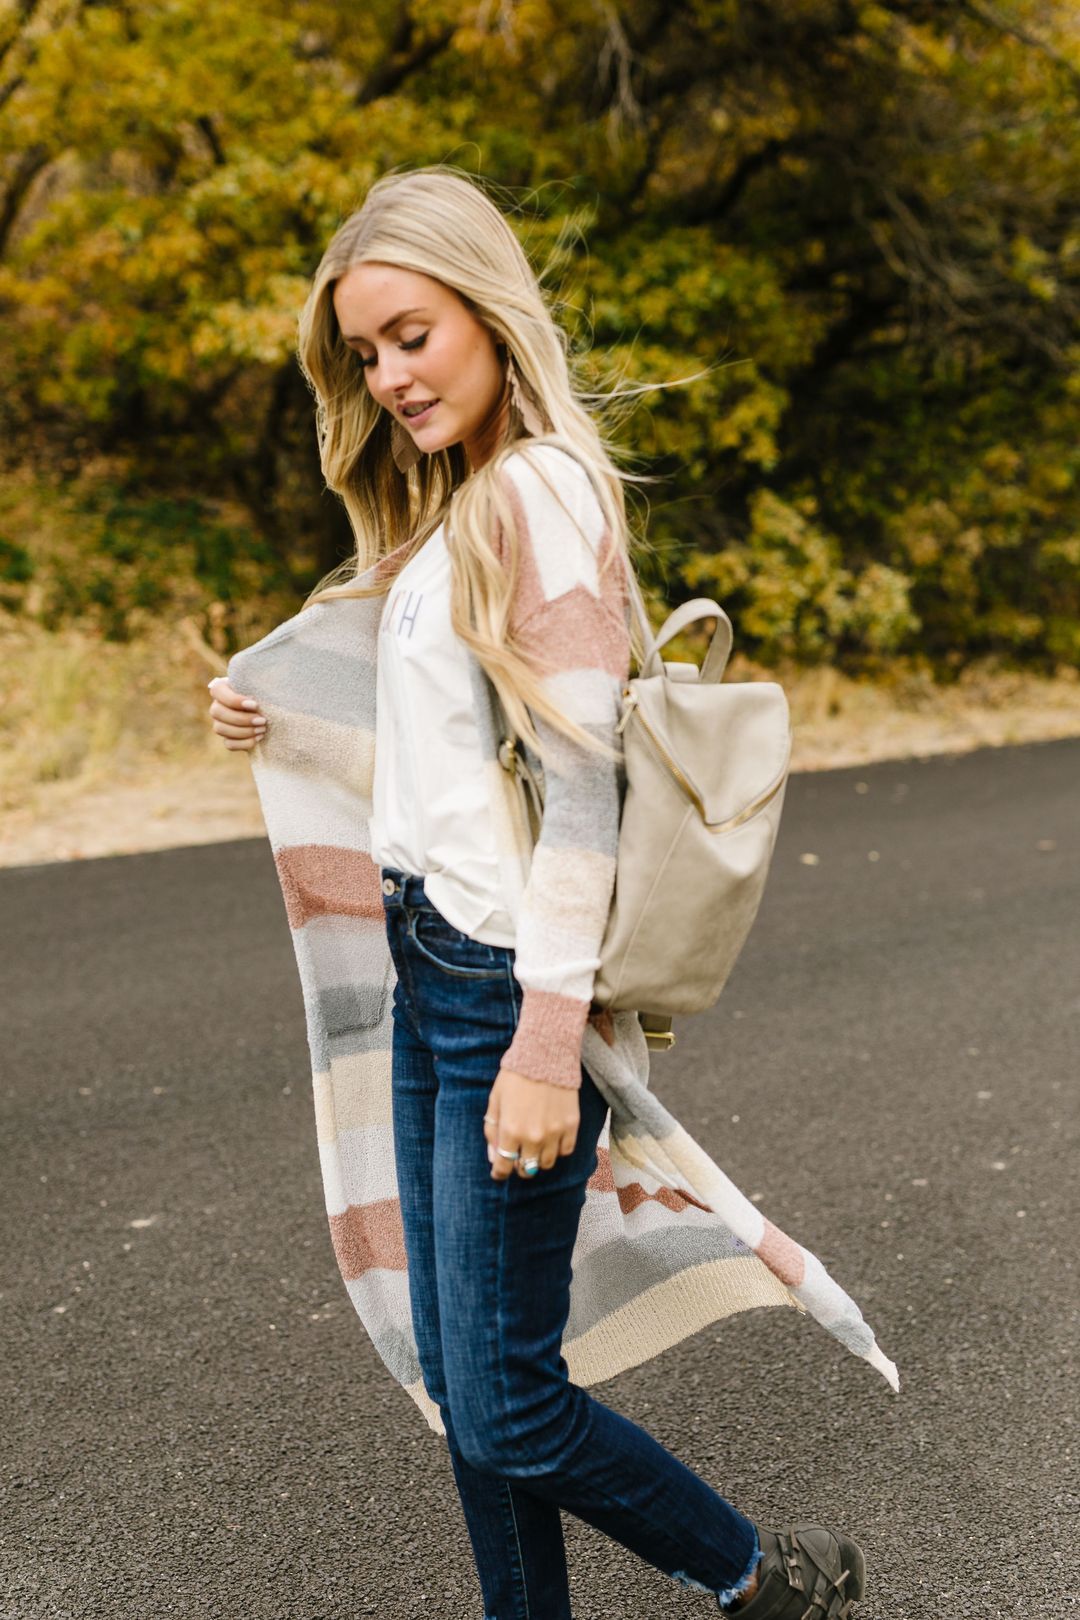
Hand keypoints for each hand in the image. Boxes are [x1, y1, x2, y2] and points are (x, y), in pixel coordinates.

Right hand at [207, 676, 265, 750]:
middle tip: (262, 720)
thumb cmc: (268, 693)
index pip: (217, 691)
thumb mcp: (264, 683)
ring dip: (244, 731)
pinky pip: (229, 744)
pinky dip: (244, 743)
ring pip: (220, 729)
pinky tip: (259, 738)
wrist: (274, 711)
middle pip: (217, 712)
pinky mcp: (227, 738)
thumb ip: (261, 681)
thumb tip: (264, 679)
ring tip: (263, 729)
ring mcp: (220, 723)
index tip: (255, 704)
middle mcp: (218, 705)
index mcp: (223, 688)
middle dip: (242, 719)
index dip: (234, 700)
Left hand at [484, 1065, 579, 1179]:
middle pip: (527, 1170)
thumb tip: (493, 1157)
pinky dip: (557, 1150)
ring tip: (534, 1147)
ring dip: (538, 1160)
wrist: (545, 1055)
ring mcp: (555, 1132)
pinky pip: (565, 1151)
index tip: (499, 1172)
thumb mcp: (495, 1100)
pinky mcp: (571, 1125)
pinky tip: (551, 1139)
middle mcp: (533, 1136)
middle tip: (518, 1157)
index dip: (499, 1173)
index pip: (504, 1167)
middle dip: (519, 1168)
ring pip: (546, 1164)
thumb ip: (492, 1130)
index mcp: (511, 1130)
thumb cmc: (515, 1076)